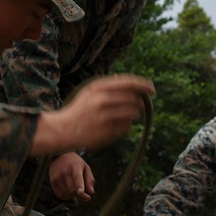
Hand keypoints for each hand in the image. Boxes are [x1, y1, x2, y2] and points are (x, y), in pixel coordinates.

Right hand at [31, 75, 153, 155]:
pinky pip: (127, 127)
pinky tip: (115, 126)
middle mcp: (102, 100)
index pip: (128, 83)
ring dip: (133, 115)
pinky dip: (126, 126)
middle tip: (139, 105)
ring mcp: (105, 117)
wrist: (63, 129)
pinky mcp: (107, 132)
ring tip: (123, 116)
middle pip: (134, 99)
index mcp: (98, 88)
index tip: (152, 88)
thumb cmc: (80, 109)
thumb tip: (134, 84)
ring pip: (133, 114)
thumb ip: (110, 86)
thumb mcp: (90, 92)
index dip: (143, 85)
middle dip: (139, 102)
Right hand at [49, 152, 93, 200]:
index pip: (77, 178)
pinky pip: (60, 195)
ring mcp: (57, 177)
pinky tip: (68, 191)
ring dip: (72, 196)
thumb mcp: (86, 168)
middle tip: (82, 192)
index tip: (80, 192)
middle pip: (73, 190)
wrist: (60, 155)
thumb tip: (91, 193)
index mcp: (75, 167)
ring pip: (67, 194)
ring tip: (74, 189)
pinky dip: (66, 196)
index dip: (79, 186)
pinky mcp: (52, 182)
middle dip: (80, 195)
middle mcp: (65, 172)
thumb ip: (90, 180)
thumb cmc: (76, 164)